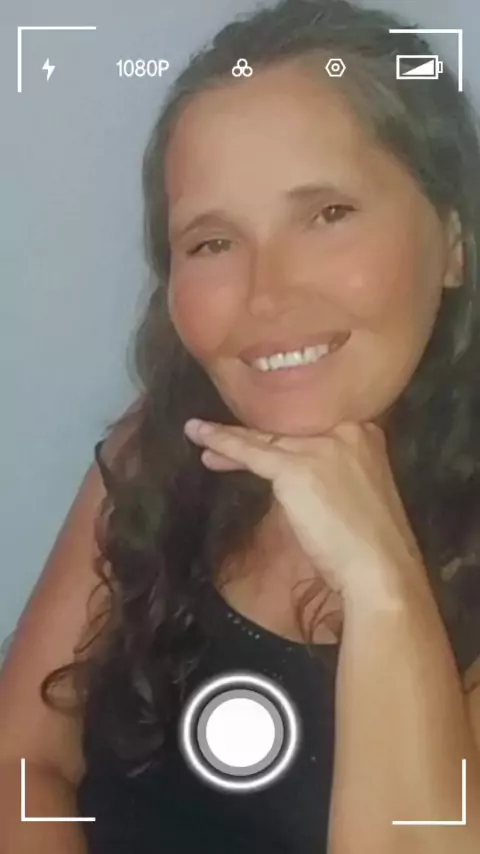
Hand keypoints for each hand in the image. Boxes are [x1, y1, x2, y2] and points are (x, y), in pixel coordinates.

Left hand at [184, 418, 424, 604]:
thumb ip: (333, 474)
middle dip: (252, 437)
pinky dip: (222, 443)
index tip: (258, 440)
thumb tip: (298, 478)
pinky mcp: (296, 467)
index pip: (309, 429)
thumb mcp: (356, 493)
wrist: (379, 568)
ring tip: (200, 435)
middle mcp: (345, 431)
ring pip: (265, 439)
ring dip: (228, 439)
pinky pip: (250, 452)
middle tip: (219, 438)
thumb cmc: (369, 544)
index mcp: (364, 435)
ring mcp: (321, 447)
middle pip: (285, 431)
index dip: (279, 436)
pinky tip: (201, 437)